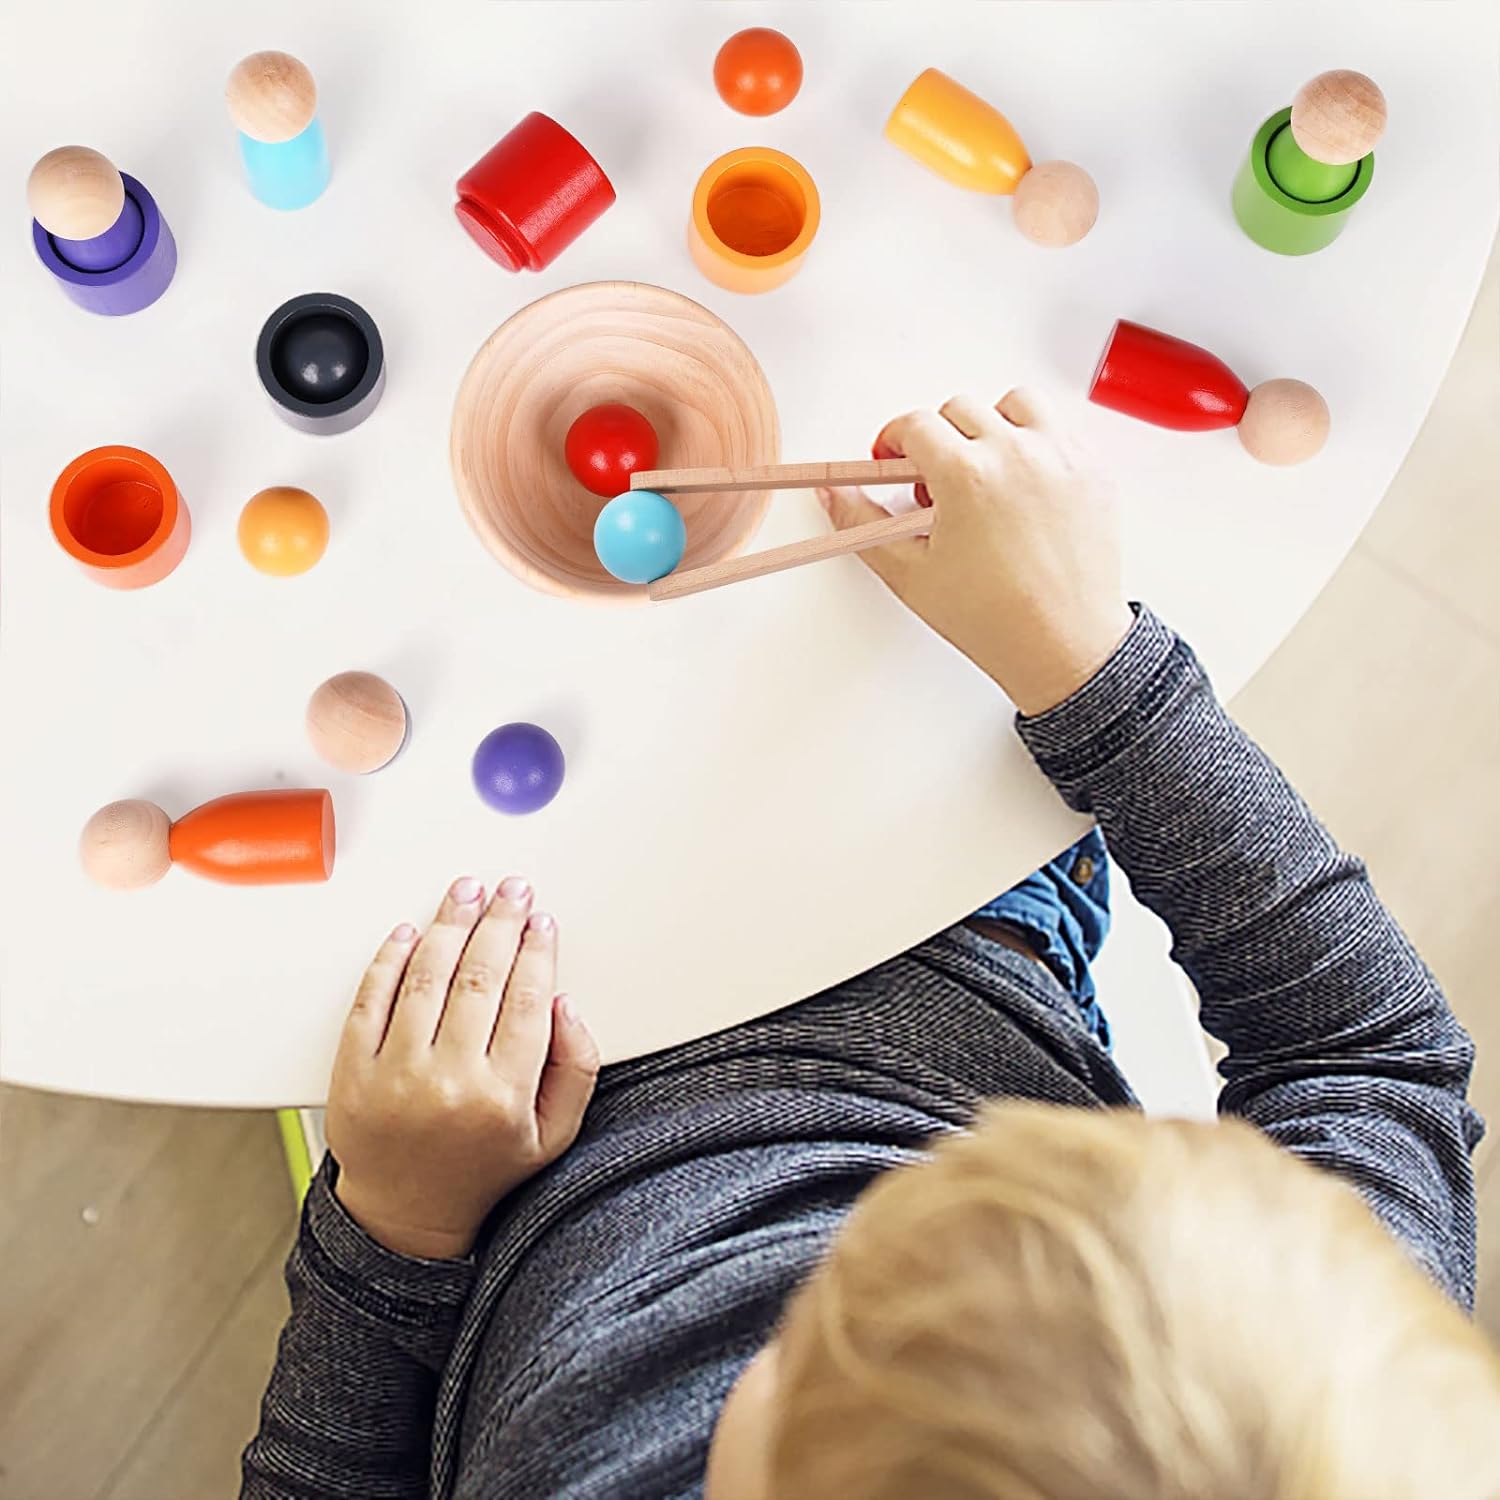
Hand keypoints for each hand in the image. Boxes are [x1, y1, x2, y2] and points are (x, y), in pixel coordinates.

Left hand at [326, 875, 599, 1259]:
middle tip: (510, 892)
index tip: (541, 922)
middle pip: (480, 976)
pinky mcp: (352, 1073)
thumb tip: (564, 1003)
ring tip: (466, 894)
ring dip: (449, 924)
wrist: (404, 1216)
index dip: (536, 951)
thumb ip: (576, 1068)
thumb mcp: (553, 1134)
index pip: (527, 1000)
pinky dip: (389, 959)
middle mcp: (449, 1083)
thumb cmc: (481, 1169)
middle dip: (500, 922)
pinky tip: (409, 932)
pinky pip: (370, 1000)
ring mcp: (395, 1076)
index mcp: (503, 1097)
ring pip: (427, 977)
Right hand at [819, 389, 1133, 715]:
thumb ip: (864, 524)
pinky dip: (1036, 443)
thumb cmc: (994, 619)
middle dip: (938, 439)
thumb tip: (835, 495)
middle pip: (959, 409)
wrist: (1064, 645)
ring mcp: (1060, 456)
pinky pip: (1058, 429)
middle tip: (935, 481)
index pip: (915, 425)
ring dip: (992, 426)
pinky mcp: (1092, 468)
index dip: (894, 440)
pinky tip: (1023, 483)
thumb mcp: (910, 574)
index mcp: (965, 475)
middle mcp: (1016, 453)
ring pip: (1015, 405)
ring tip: (984, 471)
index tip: (894, 459)